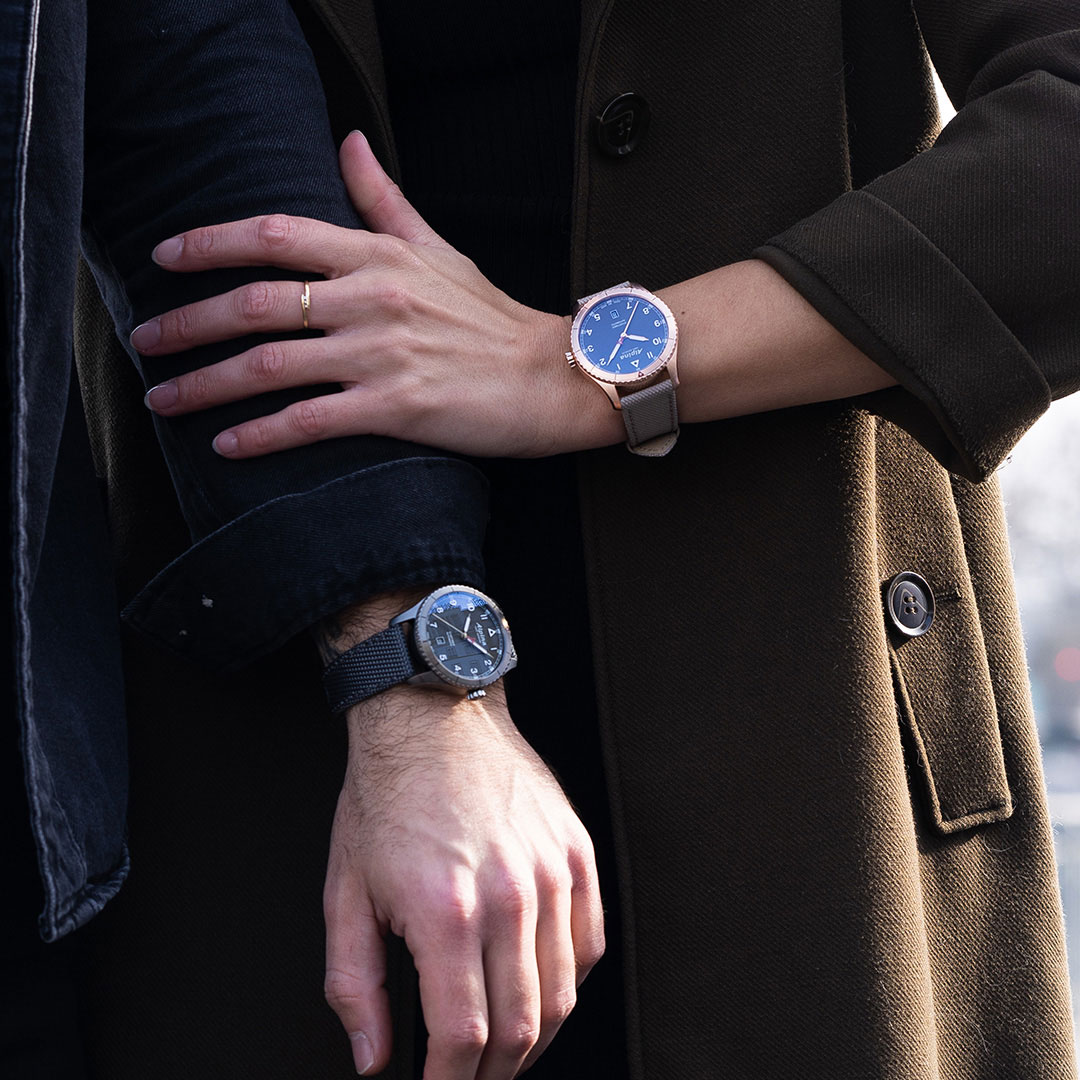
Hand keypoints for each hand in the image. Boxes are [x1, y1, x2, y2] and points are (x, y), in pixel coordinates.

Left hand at [136, 131, 622, 457]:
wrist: (551, 377)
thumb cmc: (492, 318)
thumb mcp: (438, 249)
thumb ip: (384, 200)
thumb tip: (347, 143)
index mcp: (377, 256)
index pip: (275, 234)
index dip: (210, 243)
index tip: (165, 258)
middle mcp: (372, 299)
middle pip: (255, 303)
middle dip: (188, 323)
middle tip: (144, 341)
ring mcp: (381, 355)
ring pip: (270, 366)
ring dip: (206, 384)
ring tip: (165, 398)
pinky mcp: (396, 409)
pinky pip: (309, 422)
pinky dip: (260, 436)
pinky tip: (226, 446)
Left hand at [317, 595, 604, 1079]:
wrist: (431, 718)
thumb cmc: (386, 799)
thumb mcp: (344, 893)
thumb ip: (355, 986)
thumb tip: (372, 1058)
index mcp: (446, 910)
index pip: (463, 1037)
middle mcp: (509, 895)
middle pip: (521, 1029)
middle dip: (491, 1075)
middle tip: (466, 1077)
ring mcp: (552, 873)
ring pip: (564, 996)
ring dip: (534, 1040)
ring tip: (503, 1048)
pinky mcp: (576, 853)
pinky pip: (589, 944)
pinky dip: (568, 983)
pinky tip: (538, 988)